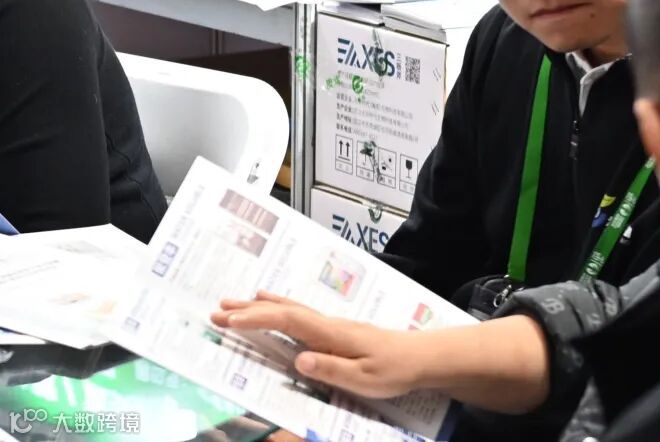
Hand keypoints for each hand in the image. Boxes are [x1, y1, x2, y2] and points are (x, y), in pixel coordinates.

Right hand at [211, 291, 423, 399]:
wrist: (421, 357)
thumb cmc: (394, 370)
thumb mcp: (364, 378)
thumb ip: (331, 368)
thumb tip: (298, 359)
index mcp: (332, 335)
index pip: (288, 321)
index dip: (257, 319)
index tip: (229, 320)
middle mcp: (328, 324)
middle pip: (283, 310)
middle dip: (248, 310)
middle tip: (216, 310)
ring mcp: (331, 324)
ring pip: (289, 308)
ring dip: (259, 306)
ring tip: (232, 302)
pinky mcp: (335, 329)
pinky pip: (299, 313)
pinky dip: (278, 306)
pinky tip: (271, 302)